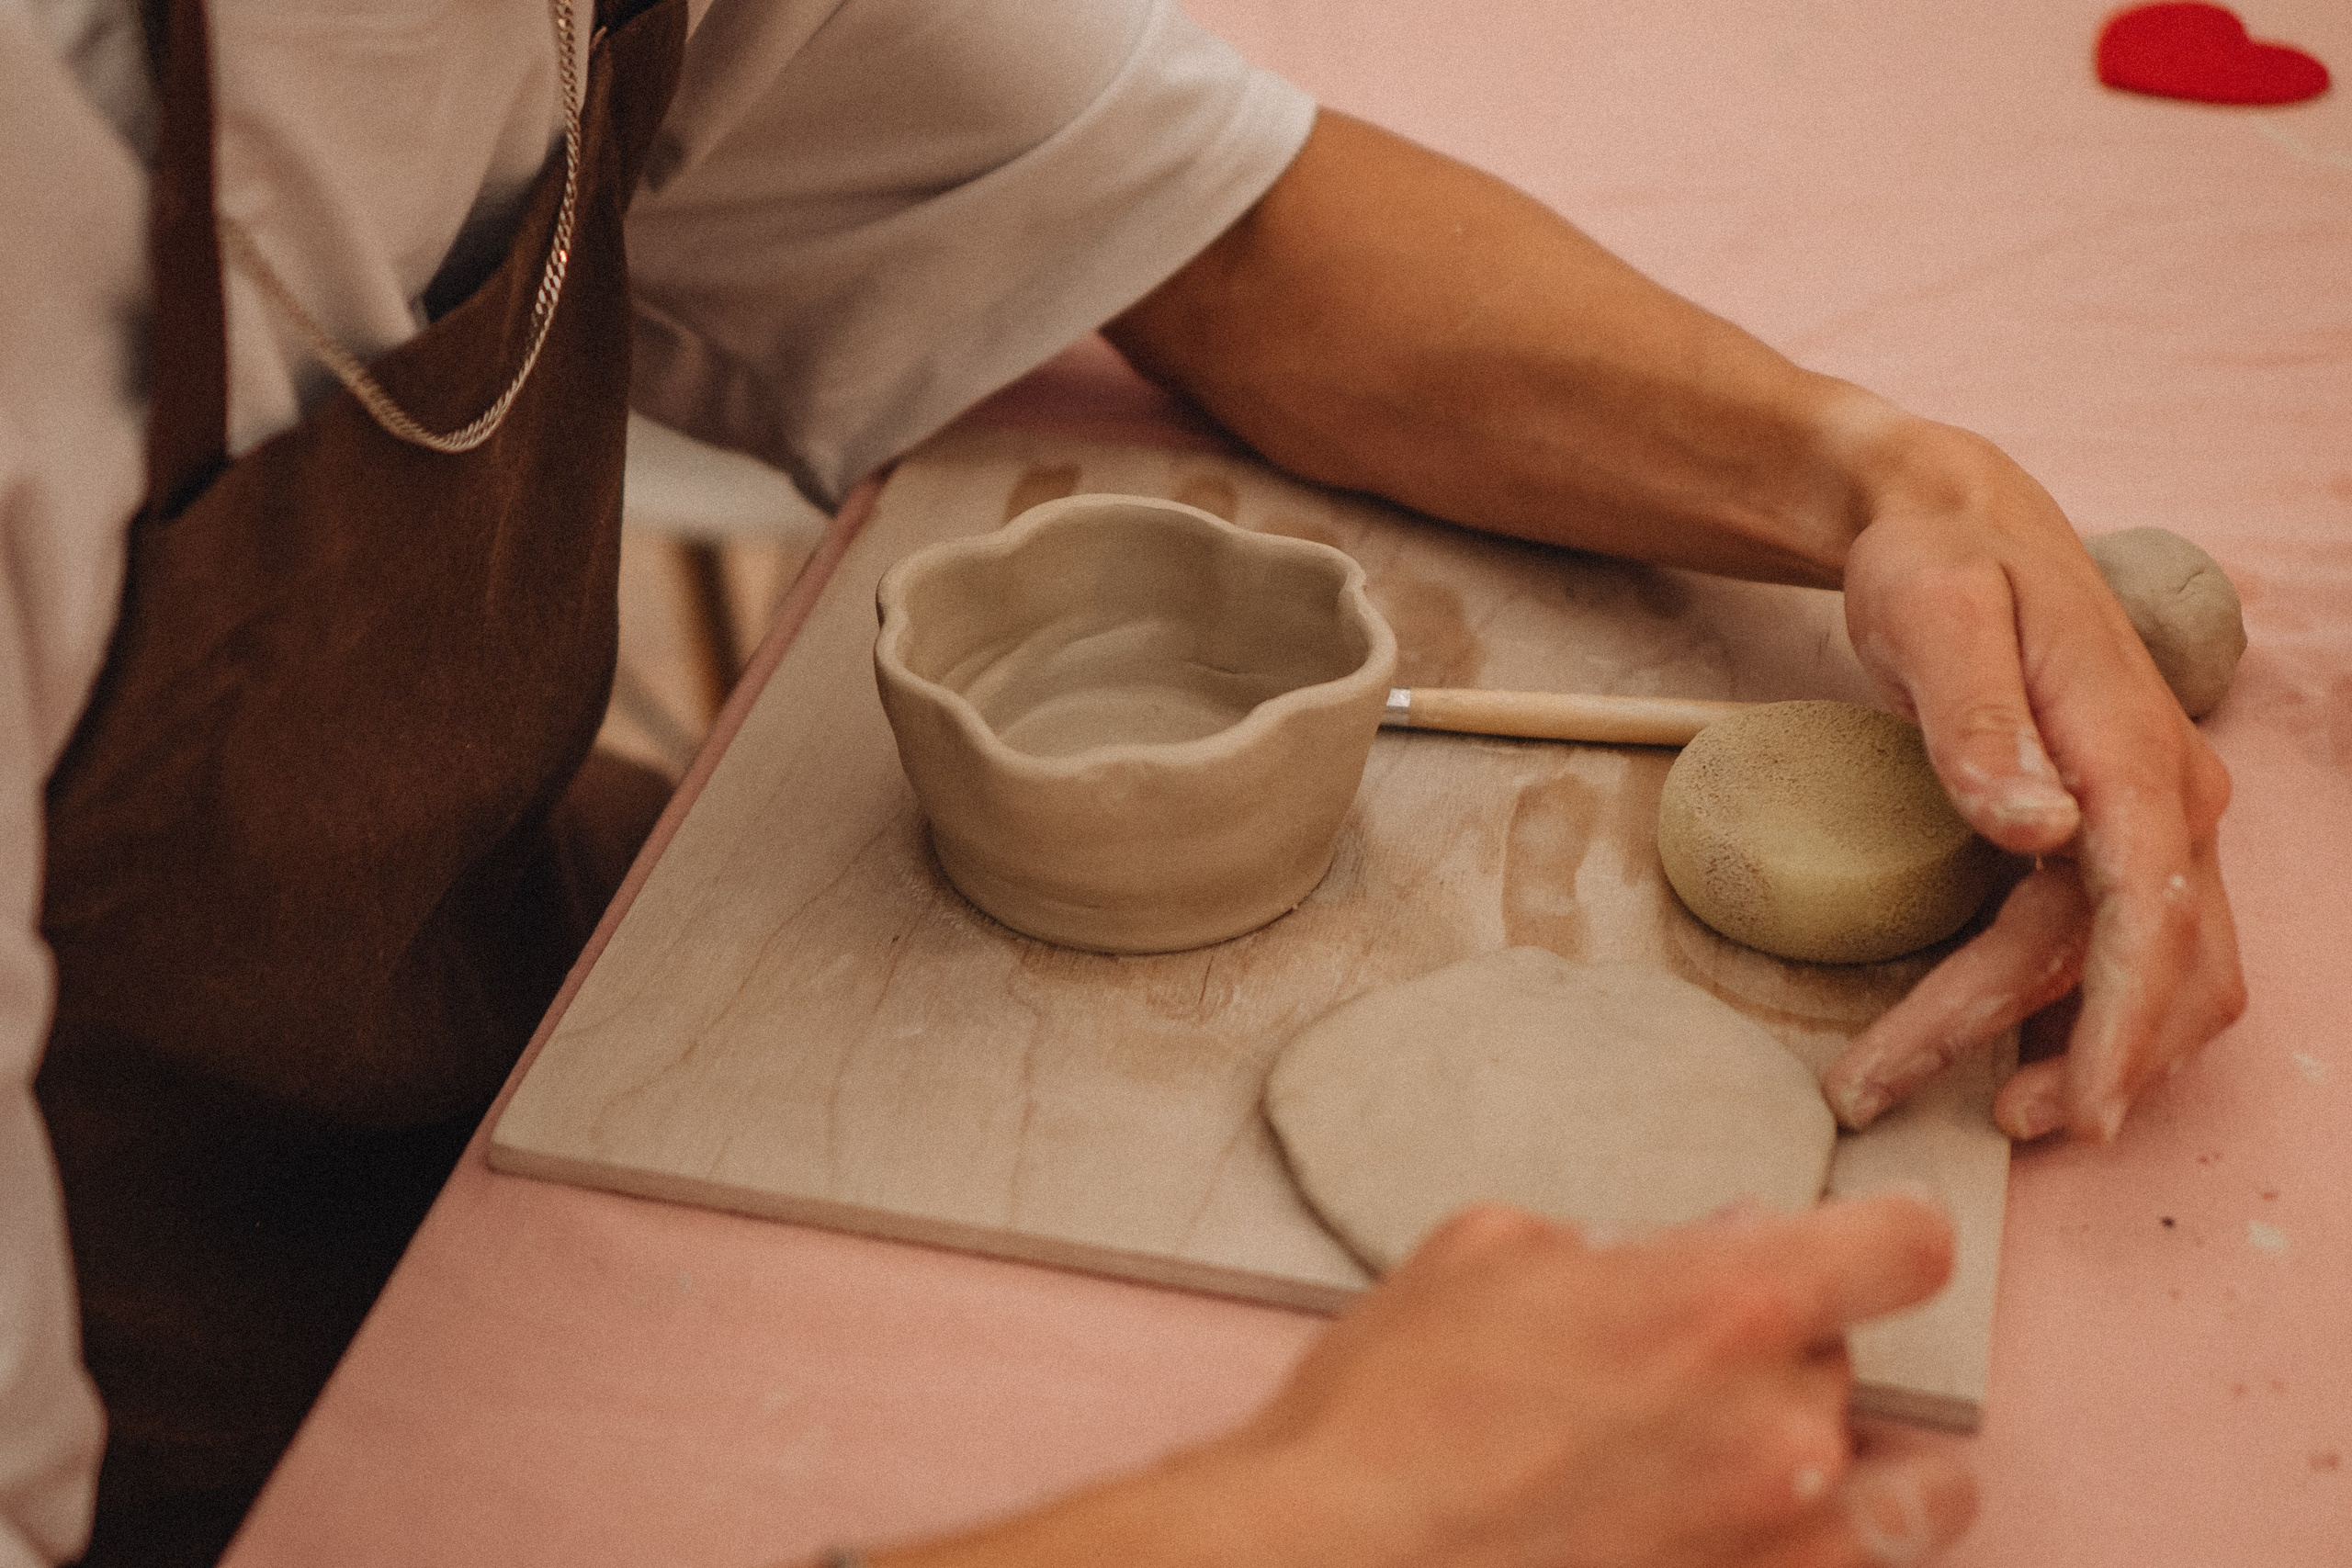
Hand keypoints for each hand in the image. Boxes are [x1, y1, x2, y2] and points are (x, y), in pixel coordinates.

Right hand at [1211, 1198, 1972, 1567]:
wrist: (1328, 1563)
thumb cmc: (1386, 1411)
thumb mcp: (1486, 1256)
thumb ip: (1618, 1242)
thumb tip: (1706, 1241)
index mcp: (1721, 1306)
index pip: (1905, 1246)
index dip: (1886, 1231)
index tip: (1863, 1237)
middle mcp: (1781, 1433)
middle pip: (1853, 1361)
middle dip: (1780, 1349)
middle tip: (1683, 1361)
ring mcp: (1780, 1551)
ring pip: (1908, 1495)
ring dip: (1855, 1463)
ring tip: (1772, 1458)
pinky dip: (1823, 1546)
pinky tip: (1750, 1527)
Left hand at [1822, 417, 2244, 1141]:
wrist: (1955, 522)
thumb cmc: (1938, 565)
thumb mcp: (1936, 617)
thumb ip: (1978, 723)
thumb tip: (2039, 832)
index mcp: (2133, 747)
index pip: (2152, 908)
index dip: (2122, 1020)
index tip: (2081, 1108)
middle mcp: (2171, 794)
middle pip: (2150, 961)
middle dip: (2066, 1055)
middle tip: (1932, 1103)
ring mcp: (2157, 818)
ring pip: (2162, 972)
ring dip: (2089, 1052)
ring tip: (1987, 1105)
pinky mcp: (2124, 836)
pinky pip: (2135, 950)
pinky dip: (2092, 1016)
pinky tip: (2018, 1052)